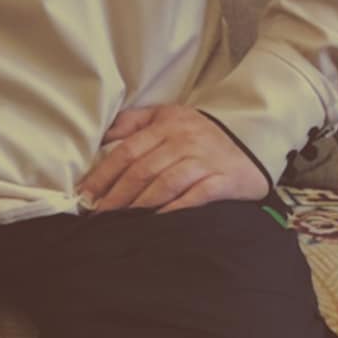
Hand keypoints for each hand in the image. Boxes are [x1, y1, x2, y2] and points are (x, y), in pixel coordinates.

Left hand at [75, 105, 269, 214]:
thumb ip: (134, 123)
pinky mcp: (223, 180)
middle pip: (142, 169)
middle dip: (117, 194)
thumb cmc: (199, 131)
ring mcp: (203, 161)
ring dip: (140, 204)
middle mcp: (182, 141)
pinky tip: (158, 221)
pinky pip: (195, 196)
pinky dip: (175, 209)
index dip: (104, 173)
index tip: (86, 194)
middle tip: (98, 214)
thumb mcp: (166, 116)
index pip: (127, 151)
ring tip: (121, 221)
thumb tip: (103, 138)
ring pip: (165, 183)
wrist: (251, 136)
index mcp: (165, 126)